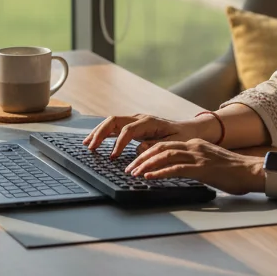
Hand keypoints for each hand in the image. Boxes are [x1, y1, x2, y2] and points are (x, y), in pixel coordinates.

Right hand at [83, 113, 208, 159]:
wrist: (189, 130)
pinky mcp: (134, 125)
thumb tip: (138, 148)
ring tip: (87, 144)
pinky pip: (115, 126)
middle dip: (101, 133)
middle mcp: (140, 118)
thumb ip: (155, 146)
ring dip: (99, 131)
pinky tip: (95, 141)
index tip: (112, 157)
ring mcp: (136, 120)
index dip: (119, 143)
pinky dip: (104, 132)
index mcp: (150, 122)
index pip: (128, 130)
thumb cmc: (182, 137)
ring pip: (112, 122)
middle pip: (115, 120)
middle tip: (91, 148)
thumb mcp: (172, 144)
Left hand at [125, 139, 263, 195]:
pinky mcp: (202, 169)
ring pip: (165, 155)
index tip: (136, 161)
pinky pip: (176, 169)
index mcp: (196, 144)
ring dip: (146, 165)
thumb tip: (182, 171)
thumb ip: (196, 164)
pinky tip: (149, 178)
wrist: (252, 172)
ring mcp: (198, 157)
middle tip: (129, 168)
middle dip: (142, 157)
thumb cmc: (235, 172)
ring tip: (134, 173)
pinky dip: (159, 173)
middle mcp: (195, 146)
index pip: (166, 144)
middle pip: (161, 147)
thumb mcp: (211, 164)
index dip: (148, 152)